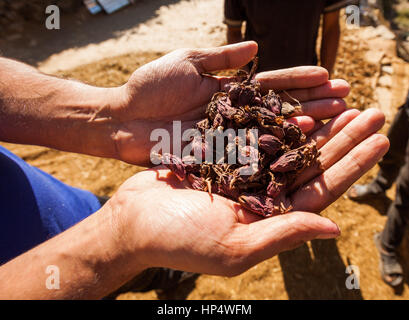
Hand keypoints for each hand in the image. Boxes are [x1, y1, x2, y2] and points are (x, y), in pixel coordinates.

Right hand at [107, 108, 388, 276]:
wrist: (134, 221)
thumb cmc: (179, 241)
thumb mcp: (234, 246)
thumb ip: (283, 235)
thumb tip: (334, 228)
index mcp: (272, 221)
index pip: (323, 190)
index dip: (353, 165)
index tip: (379, 141)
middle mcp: (264, 198)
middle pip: (312, 164)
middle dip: (343, 139)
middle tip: (372, 112)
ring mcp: (244, 176)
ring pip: (289, 146)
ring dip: (316, 124)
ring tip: (341, 102)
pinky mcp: (224, 159)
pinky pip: (259, 135)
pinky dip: (279, 119)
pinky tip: (296, 103)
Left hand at [109, 41, 349, 165]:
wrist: (122, 118)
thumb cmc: (150, 85)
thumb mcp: (187, 62)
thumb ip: (221, 58)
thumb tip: (257, 47)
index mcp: (228, 91)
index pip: (271, 84)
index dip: (298, 80)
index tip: (328, 75)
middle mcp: (233, 116)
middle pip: (278, 109)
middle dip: (311, 103)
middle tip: (345, 101)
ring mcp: (226, 137)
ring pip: (270, 132)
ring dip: (301, 126)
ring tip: (333, 121)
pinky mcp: (215, 158)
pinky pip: (248, 153)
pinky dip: (273, 148)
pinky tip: (299, 143)